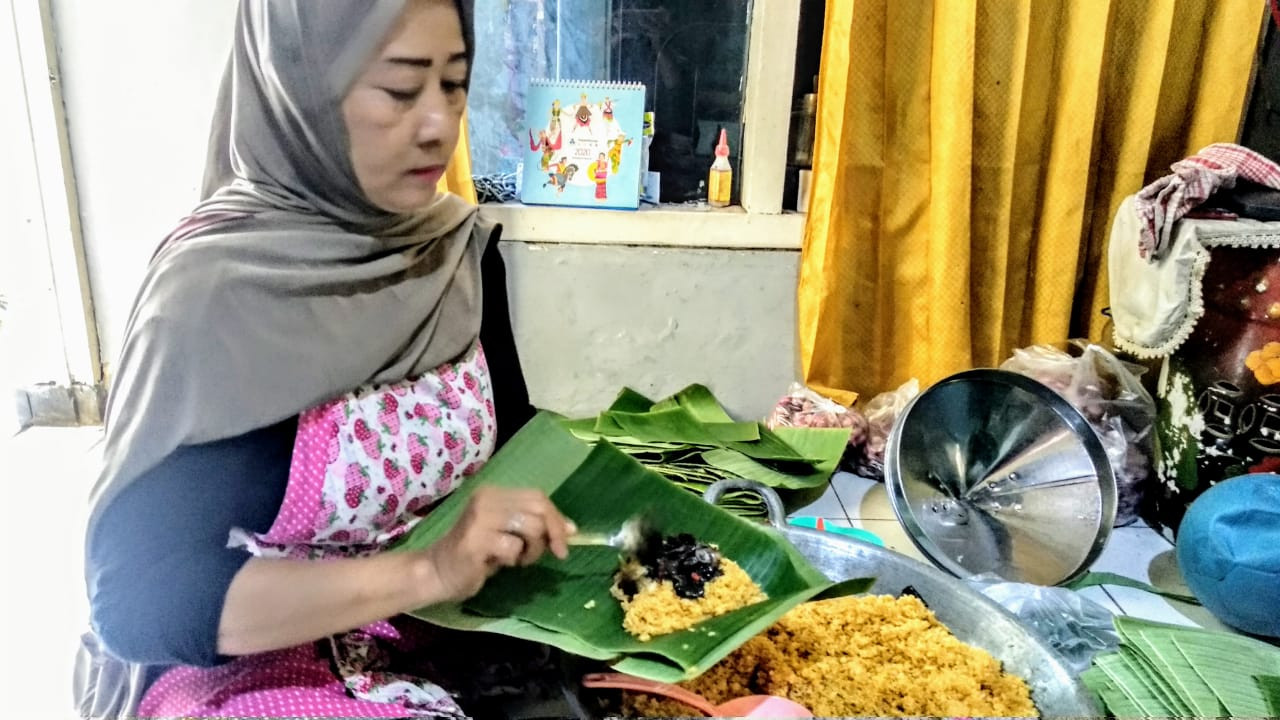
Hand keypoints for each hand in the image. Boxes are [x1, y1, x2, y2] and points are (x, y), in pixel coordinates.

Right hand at [422, 486, 574, 602]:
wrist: (437, 573)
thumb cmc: (476, 555)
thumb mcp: (509, 535)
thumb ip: (534, 526)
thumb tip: (572, 528)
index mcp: (494, 493)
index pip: (538, 497)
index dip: (557, 517)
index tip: (567, 540)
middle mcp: (487, 499)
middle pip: (539, 508)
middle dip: (553, 534)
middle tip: (551, 554)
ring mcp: (480, 518)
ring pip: (531, 527)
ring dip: (533, 550)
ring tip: (518, 560)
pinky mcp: (476, 541)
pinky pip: (513, 548)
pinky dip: (514, 560)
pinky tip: (498, 564)